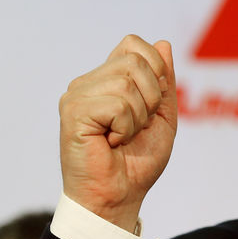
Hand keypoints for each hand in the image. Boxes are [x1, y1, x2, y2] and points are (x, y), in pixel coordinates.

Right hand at [58, 35, 177, 231]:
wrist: (121, 194)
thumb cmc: (138, 160)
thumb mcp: (162, 116)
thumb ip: (164, 81)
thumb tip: (163, 44)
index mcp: (107, 79)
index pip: (134, 45)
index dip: (155, 70)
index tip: (151, 104)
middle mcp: (88, 82)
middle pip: (135, 61)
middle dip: (151, 97)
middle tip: (137, 126)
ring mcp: (77, 95)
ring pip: (128, 83)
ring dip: (138, 117)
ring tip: (123, 136)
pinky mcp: (73, 111)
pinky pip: (118, 105)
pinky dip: (126, 127)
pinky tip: (111, 142)